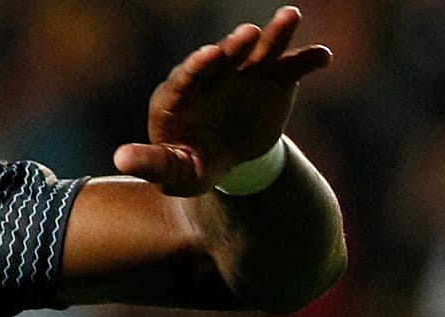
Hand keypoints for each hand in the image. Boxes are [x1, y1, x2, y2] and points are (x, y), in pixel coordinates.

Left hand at [114, 5, 331, 195]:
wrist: (225, 161)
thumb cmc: (189, 167)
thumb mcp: (172, 172)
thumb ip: (151, 163)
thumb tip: (120, 158)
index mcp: (177, 99)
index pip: (183, 80)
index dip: (196, 68)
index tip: (209, 55)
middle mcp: (209, 78)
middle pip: (221, 59)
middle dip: (233, 46)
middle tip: (246, 35)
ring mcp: (242, 75)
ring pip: (258, 52)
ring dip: (273, 35)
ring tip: (289, 17)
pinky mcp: (272, 80)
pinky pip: (292, 67)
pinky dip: (307, 60)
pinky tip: (324, 56)